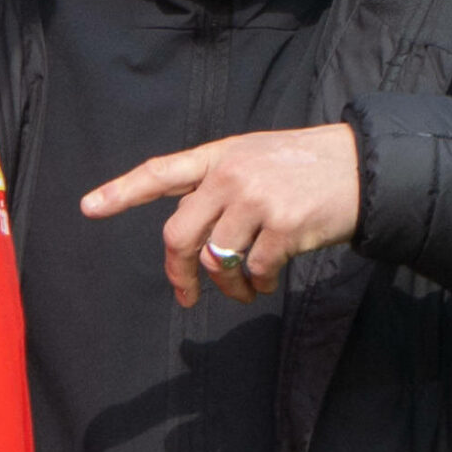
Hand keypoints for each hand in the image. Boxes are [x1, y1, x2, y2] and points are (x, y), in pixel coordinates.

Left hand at [80, 124, 359, 305]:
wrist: (362, 166)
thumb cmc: (306, 167)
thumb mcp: (256, 157)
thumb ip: (220, 184)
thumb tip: (192, 241)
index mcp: (220, 156)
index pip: (161, 172)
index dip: (122, 191)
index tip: (88, 207)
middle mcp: (232, 175)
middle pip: (180, 235)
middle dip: (179, 273)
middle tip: (186, 294)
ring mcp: (257, 200)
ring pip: (217, 261)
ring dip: (227, 287)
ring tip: (244, 290)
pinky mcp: (284, 227)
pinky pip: (254, 272)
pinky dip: (257, 286)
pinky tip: (268, 283)